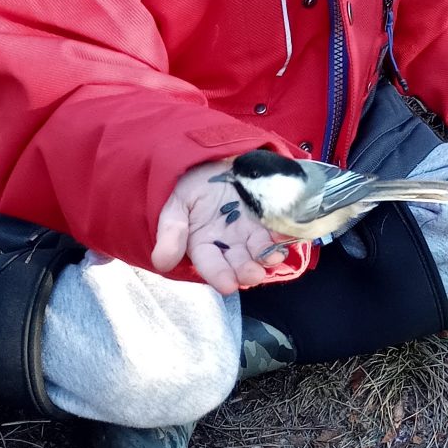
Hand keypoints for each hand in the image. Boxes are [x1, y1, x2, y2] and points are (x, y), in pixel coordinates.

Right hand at [151, 159, 288, 296]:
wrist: (209, 162)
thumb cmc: (188, 185)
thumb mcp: (174, 204)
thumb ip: (171, 232)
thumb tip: (161, 262)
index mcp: (203, 244)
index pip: (210, 265)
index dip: (219, 275)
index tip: (228, 285)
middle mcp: (228, 244)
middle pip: (239, 263)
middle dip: (247, 271)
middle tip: (254, 274)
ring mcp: (249, 232)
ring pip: (260, 250)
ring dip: (268, 256)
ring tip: (274, 256)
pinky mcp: (267, 218)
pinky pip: (277, 230)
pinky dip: (283, 234)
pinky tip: (286, 235)